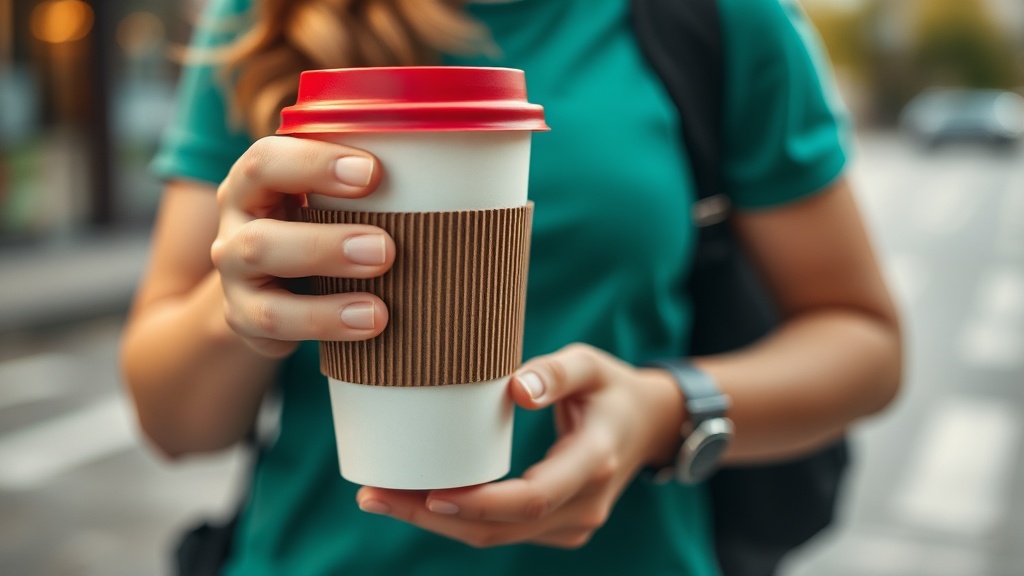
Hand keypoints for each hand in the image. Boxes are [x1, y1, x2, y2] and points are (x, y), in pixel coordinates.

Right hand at [210, 136, 394, 356]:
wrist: (272, 282)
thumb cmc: (319, 221)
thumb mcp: (328, 195)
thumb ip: (365, 183)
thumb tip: (450, 172)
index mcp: (255, 181)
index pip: (266, 162)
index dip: (315, 165)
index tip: (373, 172)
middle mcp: (236, 225)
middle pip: (262, 237)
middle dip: (326, 245)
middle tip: (386, 250)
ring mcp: (235, 276)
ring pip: (267, 296)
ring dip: (325, 304)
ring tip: (379, 311)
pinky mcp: (244, 318)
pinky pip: (275, 328)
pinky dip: (323, 326)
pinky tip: (366, 326)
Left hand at [356, 344, 684, 548]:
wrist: (651, 426)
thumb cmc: (612, 388)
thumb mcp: (592, 365)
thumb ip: (557, 373)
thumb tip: (515, 388)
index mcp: (593, 462)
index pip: (531, 499)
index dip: (476, 503)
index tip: (426, 493)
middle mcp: (585, 505)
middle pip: (500, 528)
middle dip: (432, 517)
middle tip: (373, 495)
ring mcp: (574, 524)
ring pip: (496, 537)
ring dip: (437, 523)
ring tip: (380, 498)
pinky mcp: (560, 528)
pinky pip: (504, 533)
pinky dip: (460, 521)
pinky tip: (418, 501)